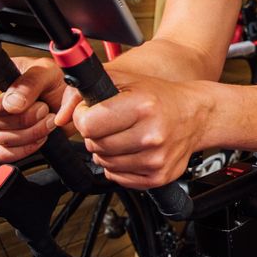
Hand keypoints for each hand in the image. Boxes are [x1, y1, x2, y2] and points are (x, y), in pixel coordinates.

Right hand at [0, 56, 67, 162]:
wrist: (68, 98)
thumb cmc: (53, 79)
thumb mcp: (46, 71)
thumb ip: (30, 83)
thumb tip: (12, 106)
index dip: (0, 105)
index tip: (25, 104)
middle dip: (24, 120)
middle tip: (45, 109)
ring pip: (2, 140)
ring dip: (30, 134)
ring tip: (49, 120)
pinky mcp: (6, 143)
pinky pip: (5, 155)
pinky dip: (26, 149)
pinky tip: (42, 137)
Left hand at [56, 67, 205, 188]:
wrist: (196, 115)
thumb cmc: (159, 96)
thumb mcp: (123, 79)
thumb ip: (83, 91)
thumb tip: (60, 118)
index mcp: (142, 106)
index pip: (89, 124)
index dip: (84, 116)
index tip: (92, 111)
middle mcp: (151, 134)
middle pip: (94, 145)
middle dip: (95, 133)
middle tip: (111, 122)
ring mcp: (155, 159)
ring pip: (104, 163)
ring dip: (105, 150)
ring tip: (122, 135)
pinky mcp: (158, 177)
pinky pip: (118, 177)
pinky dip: (118, 165)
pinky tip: (131, 150)